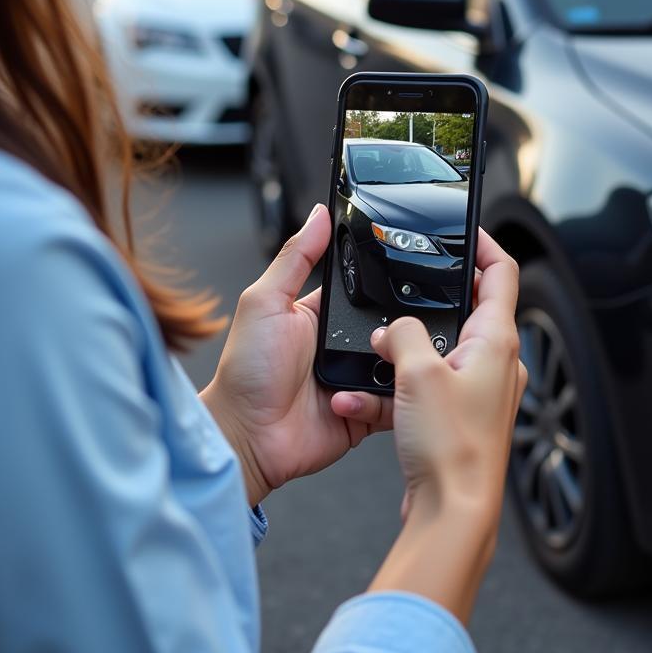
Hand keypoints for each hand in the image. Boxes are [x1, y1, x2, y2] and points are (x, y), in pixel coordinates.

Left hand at [201, 205, 390, 506]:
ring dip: (395, 364)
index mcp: (324, 313)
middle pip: (394, 325)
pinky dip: (386, 401)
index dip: (387, 280)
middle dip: (401, 327)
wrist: (246, 438)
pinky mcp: (368, 411)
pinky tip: (353, 398)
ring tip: (372, 367)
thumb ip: (295, 257)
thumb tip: (320, 214)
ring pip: (402, 362)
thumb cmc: (245, 374)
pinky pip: (396, 402)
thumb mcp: (264, 303)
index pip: (368, 287)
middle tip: (389, 332)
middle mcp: (346, 344)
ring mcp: (358, 378)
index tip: (406, 272)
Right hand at [368, 228, 525, 622]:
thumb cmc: (450, 447)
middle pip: (468, 310)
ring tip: (379, 354)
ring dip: (405, 349)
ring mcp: (479, 391)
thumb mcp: (417, 373)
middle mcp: (495, 362)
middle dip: (428, 302)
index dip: (483, 243)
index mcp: (498, 340)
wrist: (453, 511)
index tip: (464, 228)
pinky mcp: (459, 416)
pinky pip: (426, 385)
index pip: (502, 272)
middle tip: (403, 294)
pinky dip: (399, 384)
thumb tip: (394, 330)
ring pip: (440, 350)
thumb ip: (404, 335)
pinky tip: (370, 397)